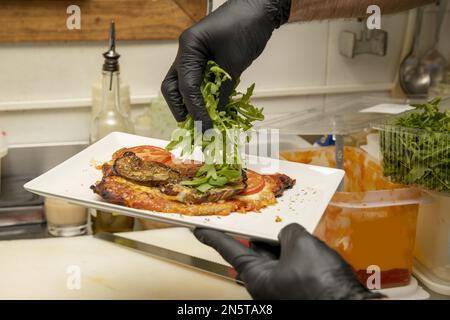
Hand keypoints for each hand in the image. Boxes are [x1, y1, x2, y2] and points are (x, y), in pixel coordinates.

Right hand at [161, 0, 291, 130]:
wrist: (258, 9)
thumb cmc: (246, 26)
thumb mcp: (234, 62)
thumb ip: (222, 89)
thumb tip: (215, 114)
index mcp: (189, 48)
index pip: (186, 86)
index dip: (195, 110)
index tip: (204, 127)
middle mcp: (187, 53)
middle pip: (173, 87)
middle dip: (181, 109)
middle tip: (193, 127)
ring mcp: (195, 57)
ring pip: (184, 87)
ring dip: (191, 105)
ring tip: (202, 123)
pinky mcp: (207, 62)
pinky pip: (199, 84)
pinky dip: (203, 98)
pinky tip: (212, 110)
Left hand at [194, 224, 383, 299]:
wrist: (349, 305)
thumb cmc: (320, 283)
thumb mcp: (300, 245)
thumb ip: (288, 232)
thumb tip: (289, 234)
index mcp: (256, 277)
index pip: (229, 250)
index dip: (213, 237)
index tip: (199, 230)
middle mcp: (265, 285)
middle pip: (254, 251)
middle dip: (260, 234)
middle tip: (258, 217)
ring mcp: (282, 288)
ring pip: (276, 257)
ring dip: (283, 243)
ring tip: (293, 230)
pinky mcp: (298, 289)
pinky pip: (291, 265)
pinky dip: (296, 252)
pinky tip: (307, 244)